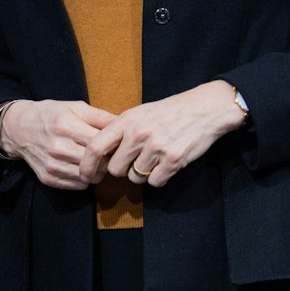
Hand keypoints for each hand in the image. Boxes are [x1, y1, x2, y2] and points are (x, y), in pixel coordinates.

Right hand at [0, 99, 117, 189]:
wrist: (18, 128)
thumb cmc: (51, 115)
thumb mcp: (75, 107)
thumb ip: (101, 116)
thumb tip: (126, 125)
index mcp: (66, 126)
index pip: (101, 144)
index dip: (112, 145)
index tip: (114, 143)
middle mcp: (57, 147)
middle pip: (98, 163)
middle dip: (107, 160)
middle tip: (106, 154)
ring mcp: (52, 165)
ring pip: (90, 178)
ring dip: (97, 171)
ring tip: (94, 161)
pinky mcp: (48, 178)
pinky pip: (78, 186)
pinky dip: (84, 179)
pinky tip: (81, 167)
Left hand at [81, 80, 245, 187]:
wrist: (204, 109)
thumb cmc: (169, 111)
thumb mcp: (139, 114)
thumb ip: (120, 130)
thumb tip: (99, 151)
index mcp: (126, 121)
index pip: (96, 146)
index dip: (87, 164)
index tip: (85, 175)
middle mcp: (138, 134)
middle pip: (115, 169)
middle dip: (123, 170)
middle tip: (135, 162)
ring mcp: (156, 147)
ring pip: (136, 177)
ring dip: (143, 173)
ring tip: (155, 159)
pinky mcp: (173, 160)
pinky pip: (155, 181)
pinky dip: (159, 178)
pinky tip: (166, 165)